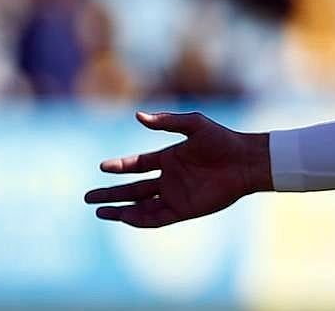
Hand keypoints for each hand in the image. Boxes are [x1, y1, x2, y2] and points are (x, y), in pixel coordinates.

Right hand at [84, 110, 271, 227]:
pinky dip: (140, 219)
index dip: (119, 167)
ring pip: (141, 206)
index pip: (137, 165)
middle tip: (87, 197)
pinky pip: (157, 218)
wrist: (247, 161)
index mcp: (169, 157)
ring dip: (120, 210)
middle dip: (110, 193)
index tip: (102, 167)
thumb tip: (138, 115)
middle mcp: (169, 178)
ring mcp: (176, 195)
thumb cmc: (224, 140)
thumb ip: (167, 122)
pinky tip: (125, 216)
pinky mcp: (184, 210)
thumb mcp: (195, 125)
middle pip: (132, 189)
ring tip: (99, 210)